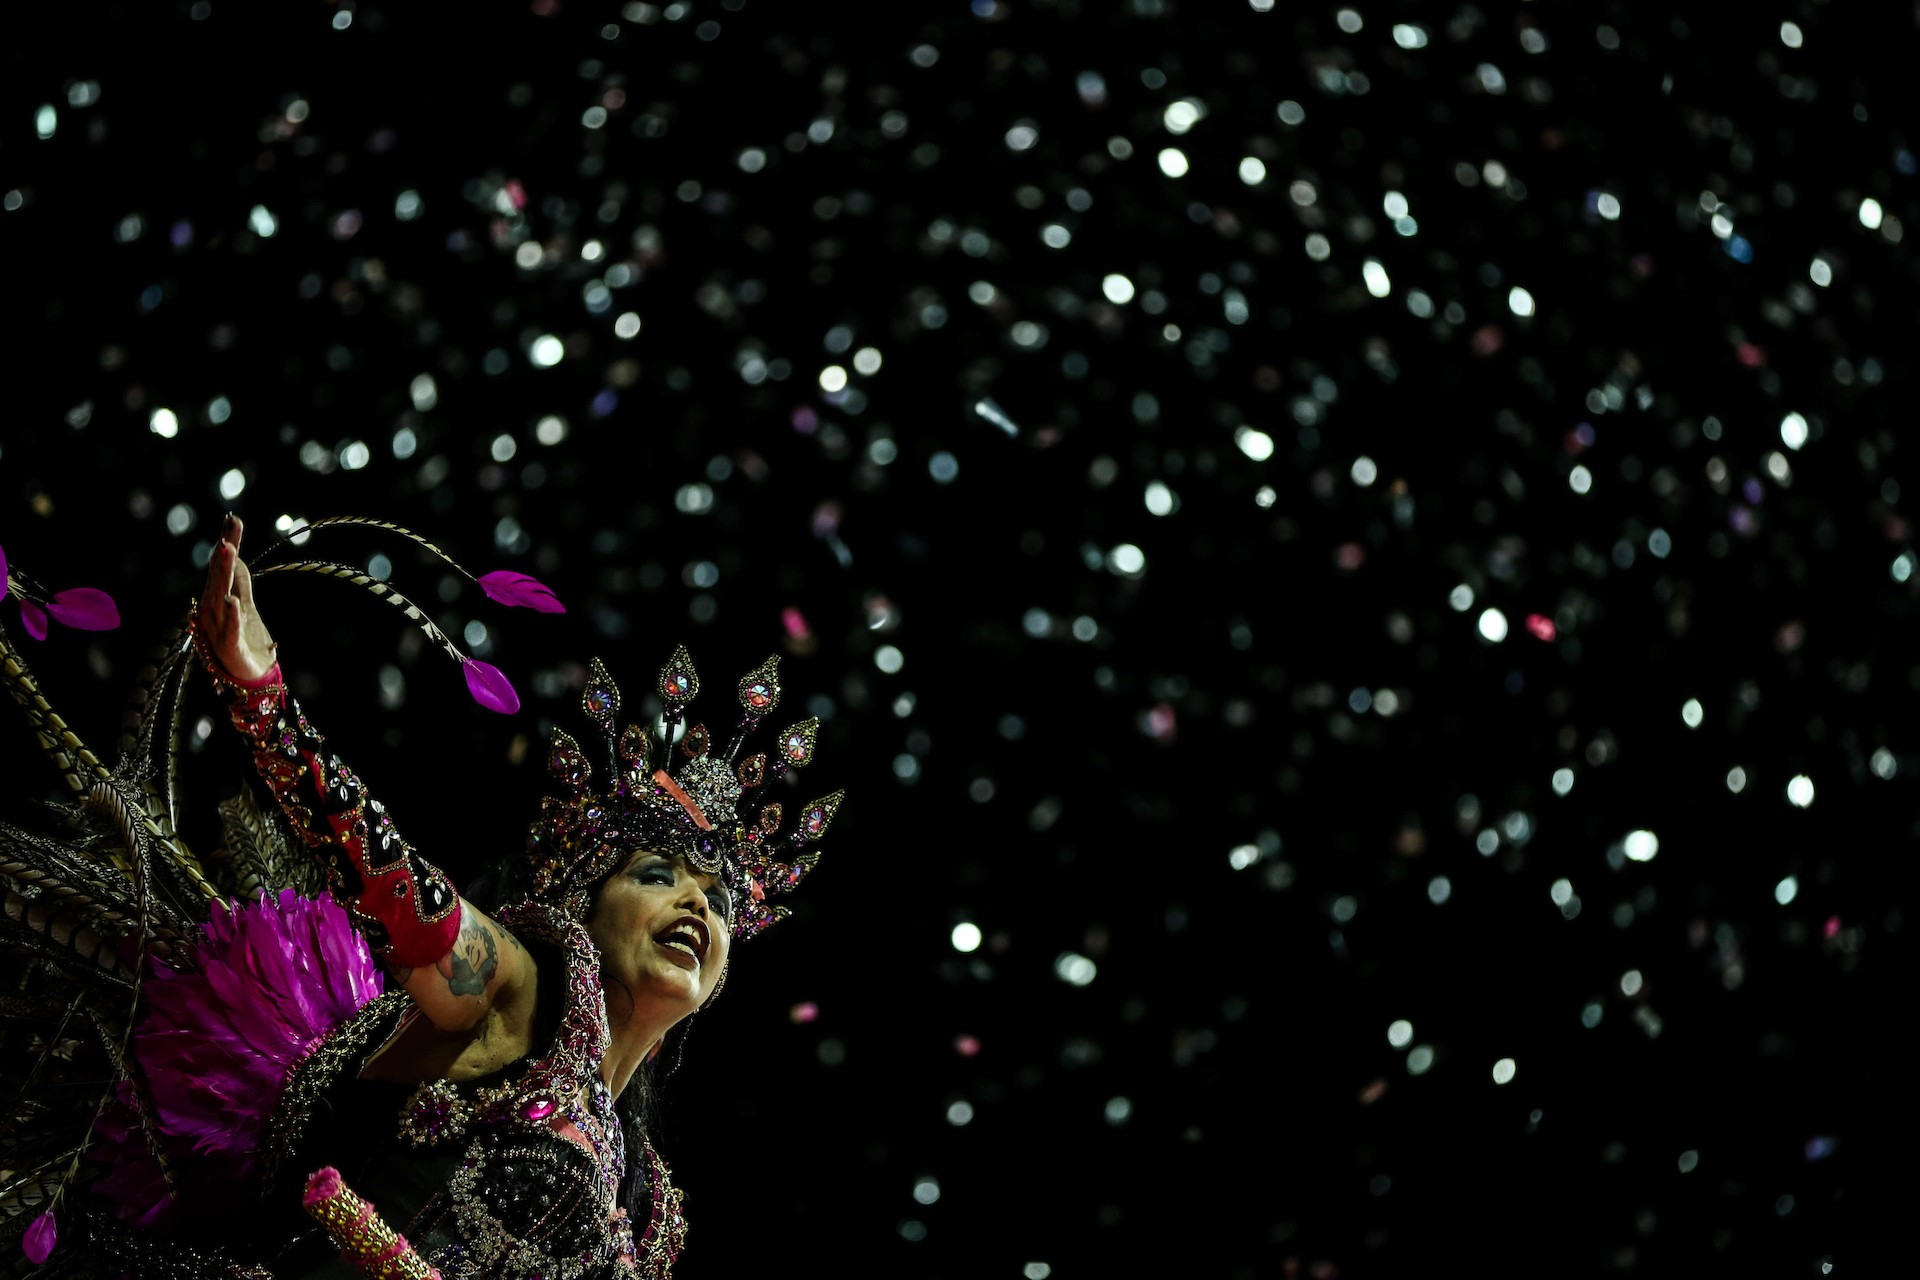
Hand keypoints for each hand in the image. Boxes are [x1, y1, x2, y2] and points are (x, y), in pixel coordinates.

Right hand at [197, 514, 277, 682]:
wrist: (250, 677)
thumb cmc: (244, 639)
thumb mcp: (244, 604)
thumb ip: (239, 580)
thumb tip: (233, 552)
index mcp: (217, 599)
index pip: (221, 566)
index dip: (227, 542)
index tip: (233, 519)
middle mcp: (212, 612)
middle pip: (218, 580)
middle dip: (222, 556)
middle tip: (227, 535)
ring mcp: (219, 629)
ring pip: (220, 599)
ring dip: (223, 576)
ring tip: (228, 554)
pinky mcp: (230, 647)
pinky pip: (230, 630)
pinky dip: (231, 616)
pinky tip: (233, 602)